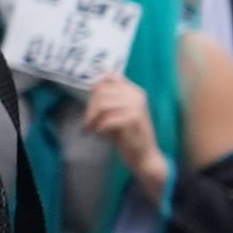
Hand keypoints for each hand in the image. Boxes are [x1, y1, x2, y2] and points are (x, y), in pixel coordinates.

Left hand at [79, 72, 167, 200]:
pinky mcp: (133, 120)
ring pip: (103, 105)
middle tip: (87, 122)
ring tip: (90, 129)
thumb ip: (113, 96)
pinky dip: (99, 129)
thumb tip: (97, 81)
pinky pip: (106, 120)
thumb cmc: (129, 134)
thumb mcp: (121, 111)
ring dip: (92, 119)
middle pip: (102, 92)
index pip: (109, 78)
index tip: (92, 105)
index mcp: (135, 91)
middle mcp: (138, 96)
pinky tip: (100, 135)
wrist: (144, 155)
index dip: (96, 89)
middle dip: (90, 108)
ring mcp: (137, 107)